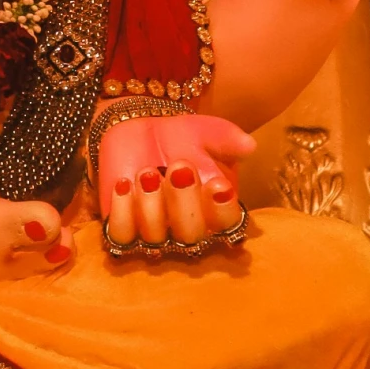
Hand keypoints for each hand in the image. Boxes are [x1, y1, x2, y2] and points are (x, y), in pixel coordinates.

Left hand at [94, 112, 250, 250]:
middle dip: (185, 203)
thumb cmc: (182, 138)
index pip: (228, 224)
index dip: (223, 209)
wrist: (139, 129)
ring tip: (147, 172)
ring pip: (155, 238)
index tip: (218, 183)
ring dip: (151, 206)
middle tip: (179, 166)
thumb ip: (226, 139)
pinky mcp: (122, 227)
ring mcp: (154, 232)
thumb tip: (249, 145)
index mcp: (216, 210)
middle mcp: (188, 229)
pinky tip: (123, 184)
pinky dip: (122, 212)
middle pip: (191, 237)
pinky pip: (120, 235)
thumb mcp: (206, 132)